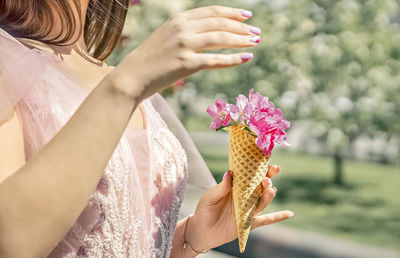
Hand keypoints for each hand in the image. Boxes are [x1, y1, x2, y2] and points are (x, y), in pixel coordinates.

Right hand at [112, 6, 260, 99]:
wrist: (131, 76)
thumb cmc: (149, 60)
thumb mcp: (166, 37)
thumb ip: (185, 32)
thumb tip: (208, 35)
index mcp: (178, 19)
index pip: (212, 11)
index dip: (232, 13)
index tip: (247, 17)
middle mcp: (182, 28)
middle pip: (220, 23)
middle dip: (242, 27)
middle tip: (257, 33)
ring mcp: (184, 45)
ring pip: (221, 39)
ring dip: (242, 40)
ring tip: (255, 43)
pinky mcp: (186, 64)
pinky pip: (216, 60)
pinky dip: (233, 59)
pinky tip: (246, 58)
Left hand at [185, 165, 293, 251]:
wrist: (200, 231)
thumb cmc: (204, 210)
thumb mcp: (210, 197)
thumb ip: (221, 187)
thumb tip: (230, 172)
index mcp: (235, 187)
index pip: (249, 176)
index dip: (259, 169)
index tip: (268, 163)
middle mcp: (244, 197)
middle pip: (259, 187)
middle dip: (266, 181)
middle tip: (267, 178)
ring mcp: (248, 210)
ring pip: (262, 201)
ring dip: (267, 196)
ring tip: (270, 189)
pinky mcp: (249, 223)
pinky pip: (265, 220)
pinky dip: (278, 217)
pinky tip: (289, 213)